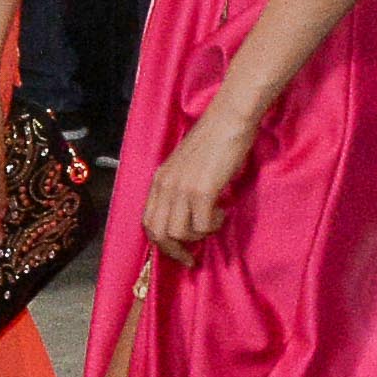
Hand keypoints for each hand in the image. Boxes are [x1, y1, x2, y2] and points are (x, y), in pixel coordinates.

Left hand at [143, 103, 257, 258]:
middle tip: (192, 256)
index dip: (161, 242)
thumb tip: (188, 214)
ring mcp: (182, 188)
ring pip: (178, 233)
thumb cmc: (213, 140)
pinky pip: (202, 224)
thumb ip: (180, 187)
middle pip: (158, 232)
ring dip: (198, 235)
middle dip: (174, 250)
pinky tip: (222, 212)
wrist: (228, 120)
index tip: (178, 252)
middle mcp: (165, 185)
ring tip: (213, 221)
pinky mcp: (202, 190)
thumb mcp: (186, 166)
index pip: (148, 221)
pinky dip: (212, 226)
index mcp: (159, 180)